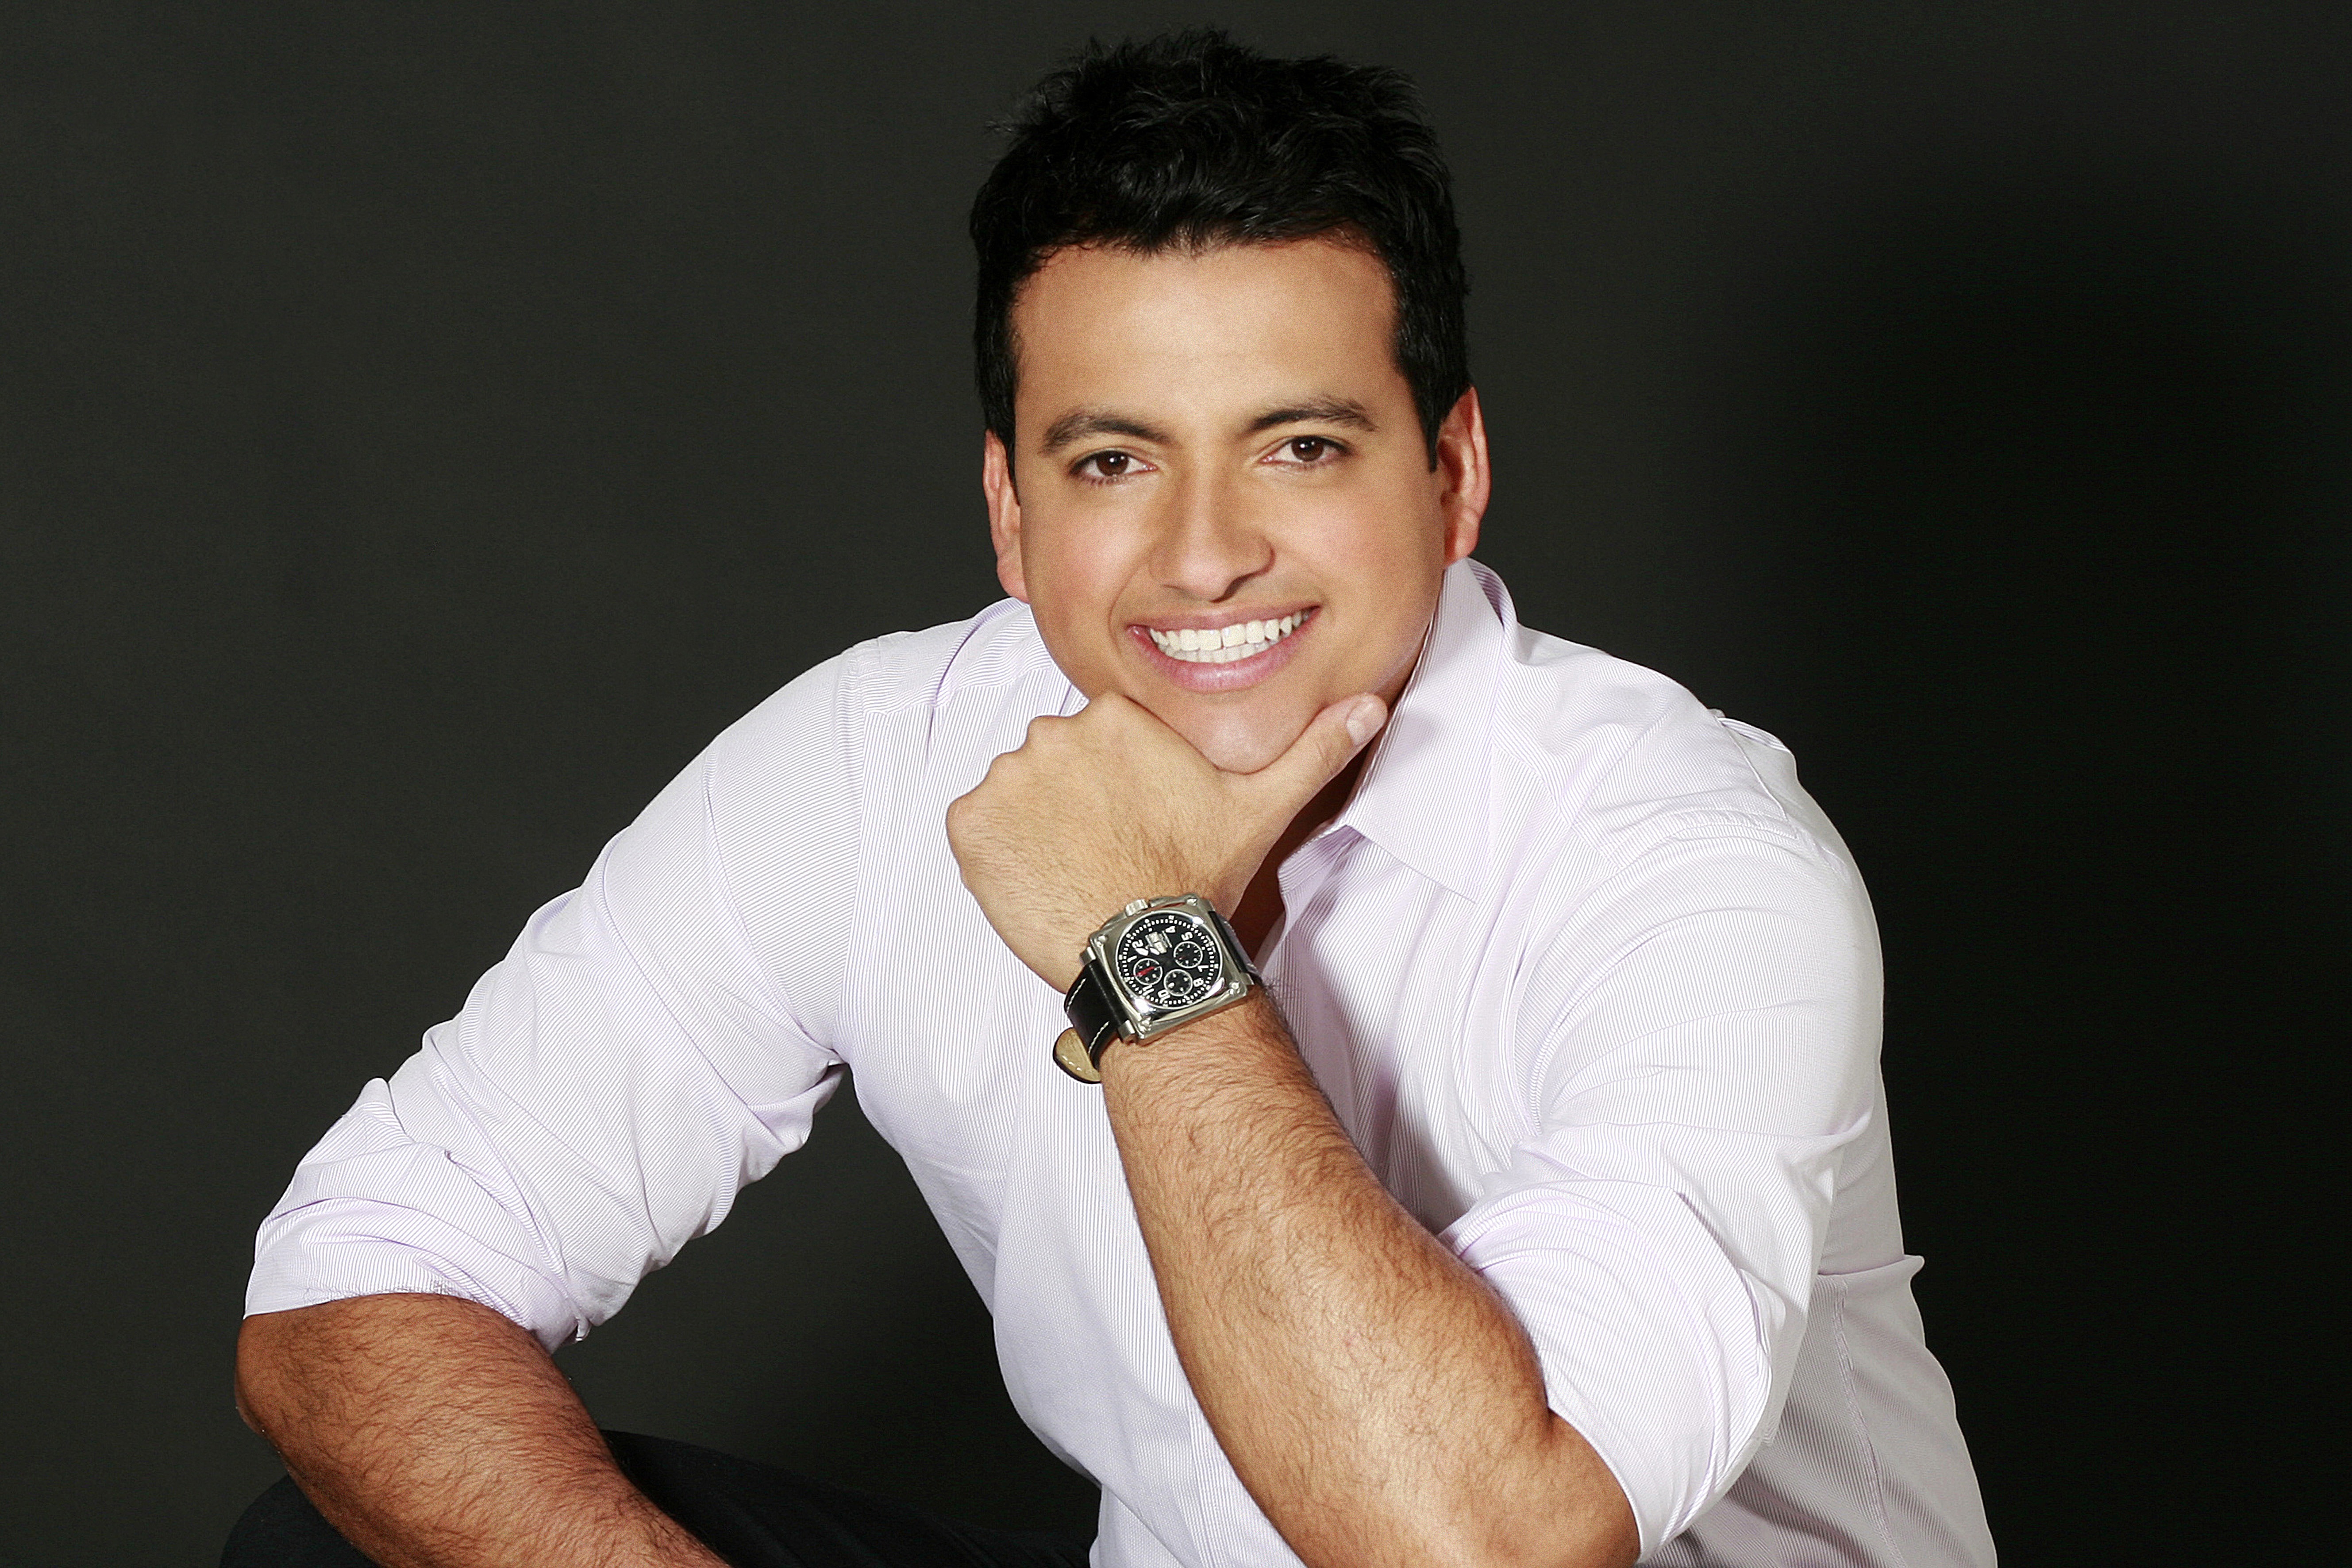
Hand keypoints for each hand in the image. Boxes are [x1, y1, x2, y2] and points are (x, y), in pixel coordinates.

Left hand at [947, 691, 1385, 988]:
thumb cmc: (1200, 876)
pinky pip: (976, 828)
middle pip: (1055, 761)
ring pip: (1016, 793)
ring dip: (1035, 826)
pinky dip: (997, 853)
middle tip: (1108, 850)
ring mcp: (1006, 779)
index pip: (1100, 737)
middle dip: (1074, 800)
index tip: (1135, 820)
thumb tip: (1370, 705)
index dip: (1117, 783)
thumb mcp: (1264, 805)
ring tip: (1076, 869)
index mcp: (1115, 716)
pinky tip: (1040, 880)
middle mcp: (1053, 733)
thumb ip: (1313, 748)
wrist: (1148, 948)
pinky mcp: (969, 826)